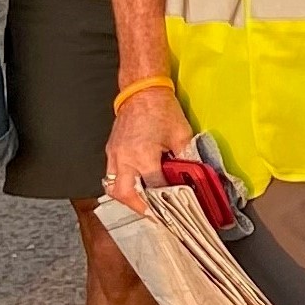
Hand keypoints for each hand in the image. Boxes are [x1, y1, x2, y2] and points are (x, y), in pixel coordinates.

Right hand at [102, 81, 194, 210]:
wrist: (141, 90)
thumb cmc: (162, 109)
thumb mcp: (181, 134)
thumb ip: (187, 157)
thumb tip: (194, 174)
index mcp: (143, 155)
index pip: (154, 187)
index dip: (164, 201)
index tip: (172, 210)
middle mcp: (124, 158)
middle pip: (125, 193)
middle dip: (138, 207)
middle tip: (151, 214)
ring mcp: (114, 155)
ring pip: (113, 187)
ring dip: (126, 198)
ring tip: (141, 204)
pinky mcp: (111, 151)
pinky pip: (110, 175)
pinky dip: (121, 185)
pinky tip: (133, 186)